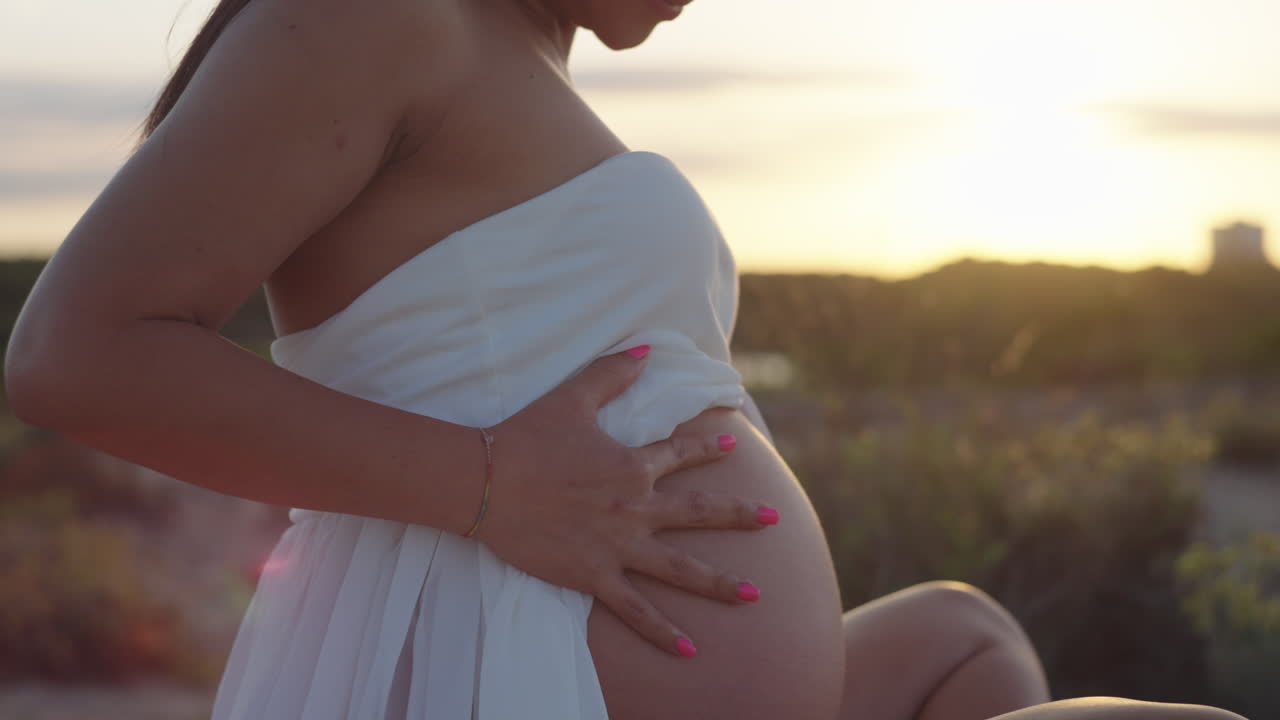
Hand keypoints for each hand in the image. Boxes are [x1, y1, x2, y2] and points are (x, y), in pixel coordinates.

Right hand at [476, 346, 777, 657]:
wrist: (485, 482)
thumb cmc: (526, 438)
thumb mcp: (572, 397)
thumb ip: (611, 372)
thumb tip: (646, 346)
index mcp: (632, 465)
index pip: (680, 454)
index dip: (707, 448)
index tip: (732, 446)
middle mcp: (635, 508)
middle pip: (698, 514)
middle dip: (739, 515)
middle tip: (772, 518)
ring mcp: (618, 546)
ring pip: (680, 569)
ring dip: (719, 583)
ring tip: (754, 594)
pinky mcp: (594, 577)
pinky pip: (636, 610)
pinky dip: (663, 632)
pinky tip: (691, 649)